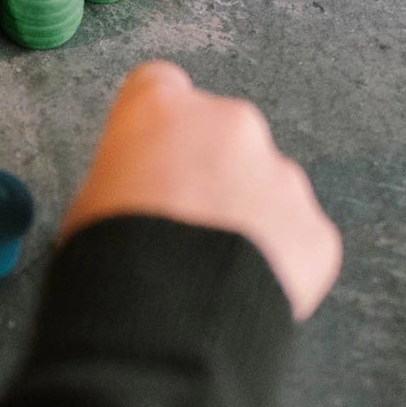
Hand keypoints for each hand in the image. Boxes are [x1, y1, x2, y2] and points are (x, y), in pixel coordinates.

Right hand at [59, 61, 341, 319]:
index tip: (151, 159)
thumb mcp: (89, 200)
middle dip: (209, 171)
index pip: (159, 88)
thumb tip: (142, 194)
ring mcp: (281, 174)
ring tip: (213, 267)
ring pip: (265, 185)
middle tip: (182, 225)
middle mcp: (229, 124)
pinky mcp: (315, 227)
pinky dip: (280, 259)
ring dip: (247, 215)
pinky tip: (242, 288)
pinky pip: (298, 236)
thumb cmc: (113, 256)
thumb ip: (128, 174)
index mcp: (162, 107)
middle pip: (222, 135)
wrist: (166, 317)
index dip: (154, 129)